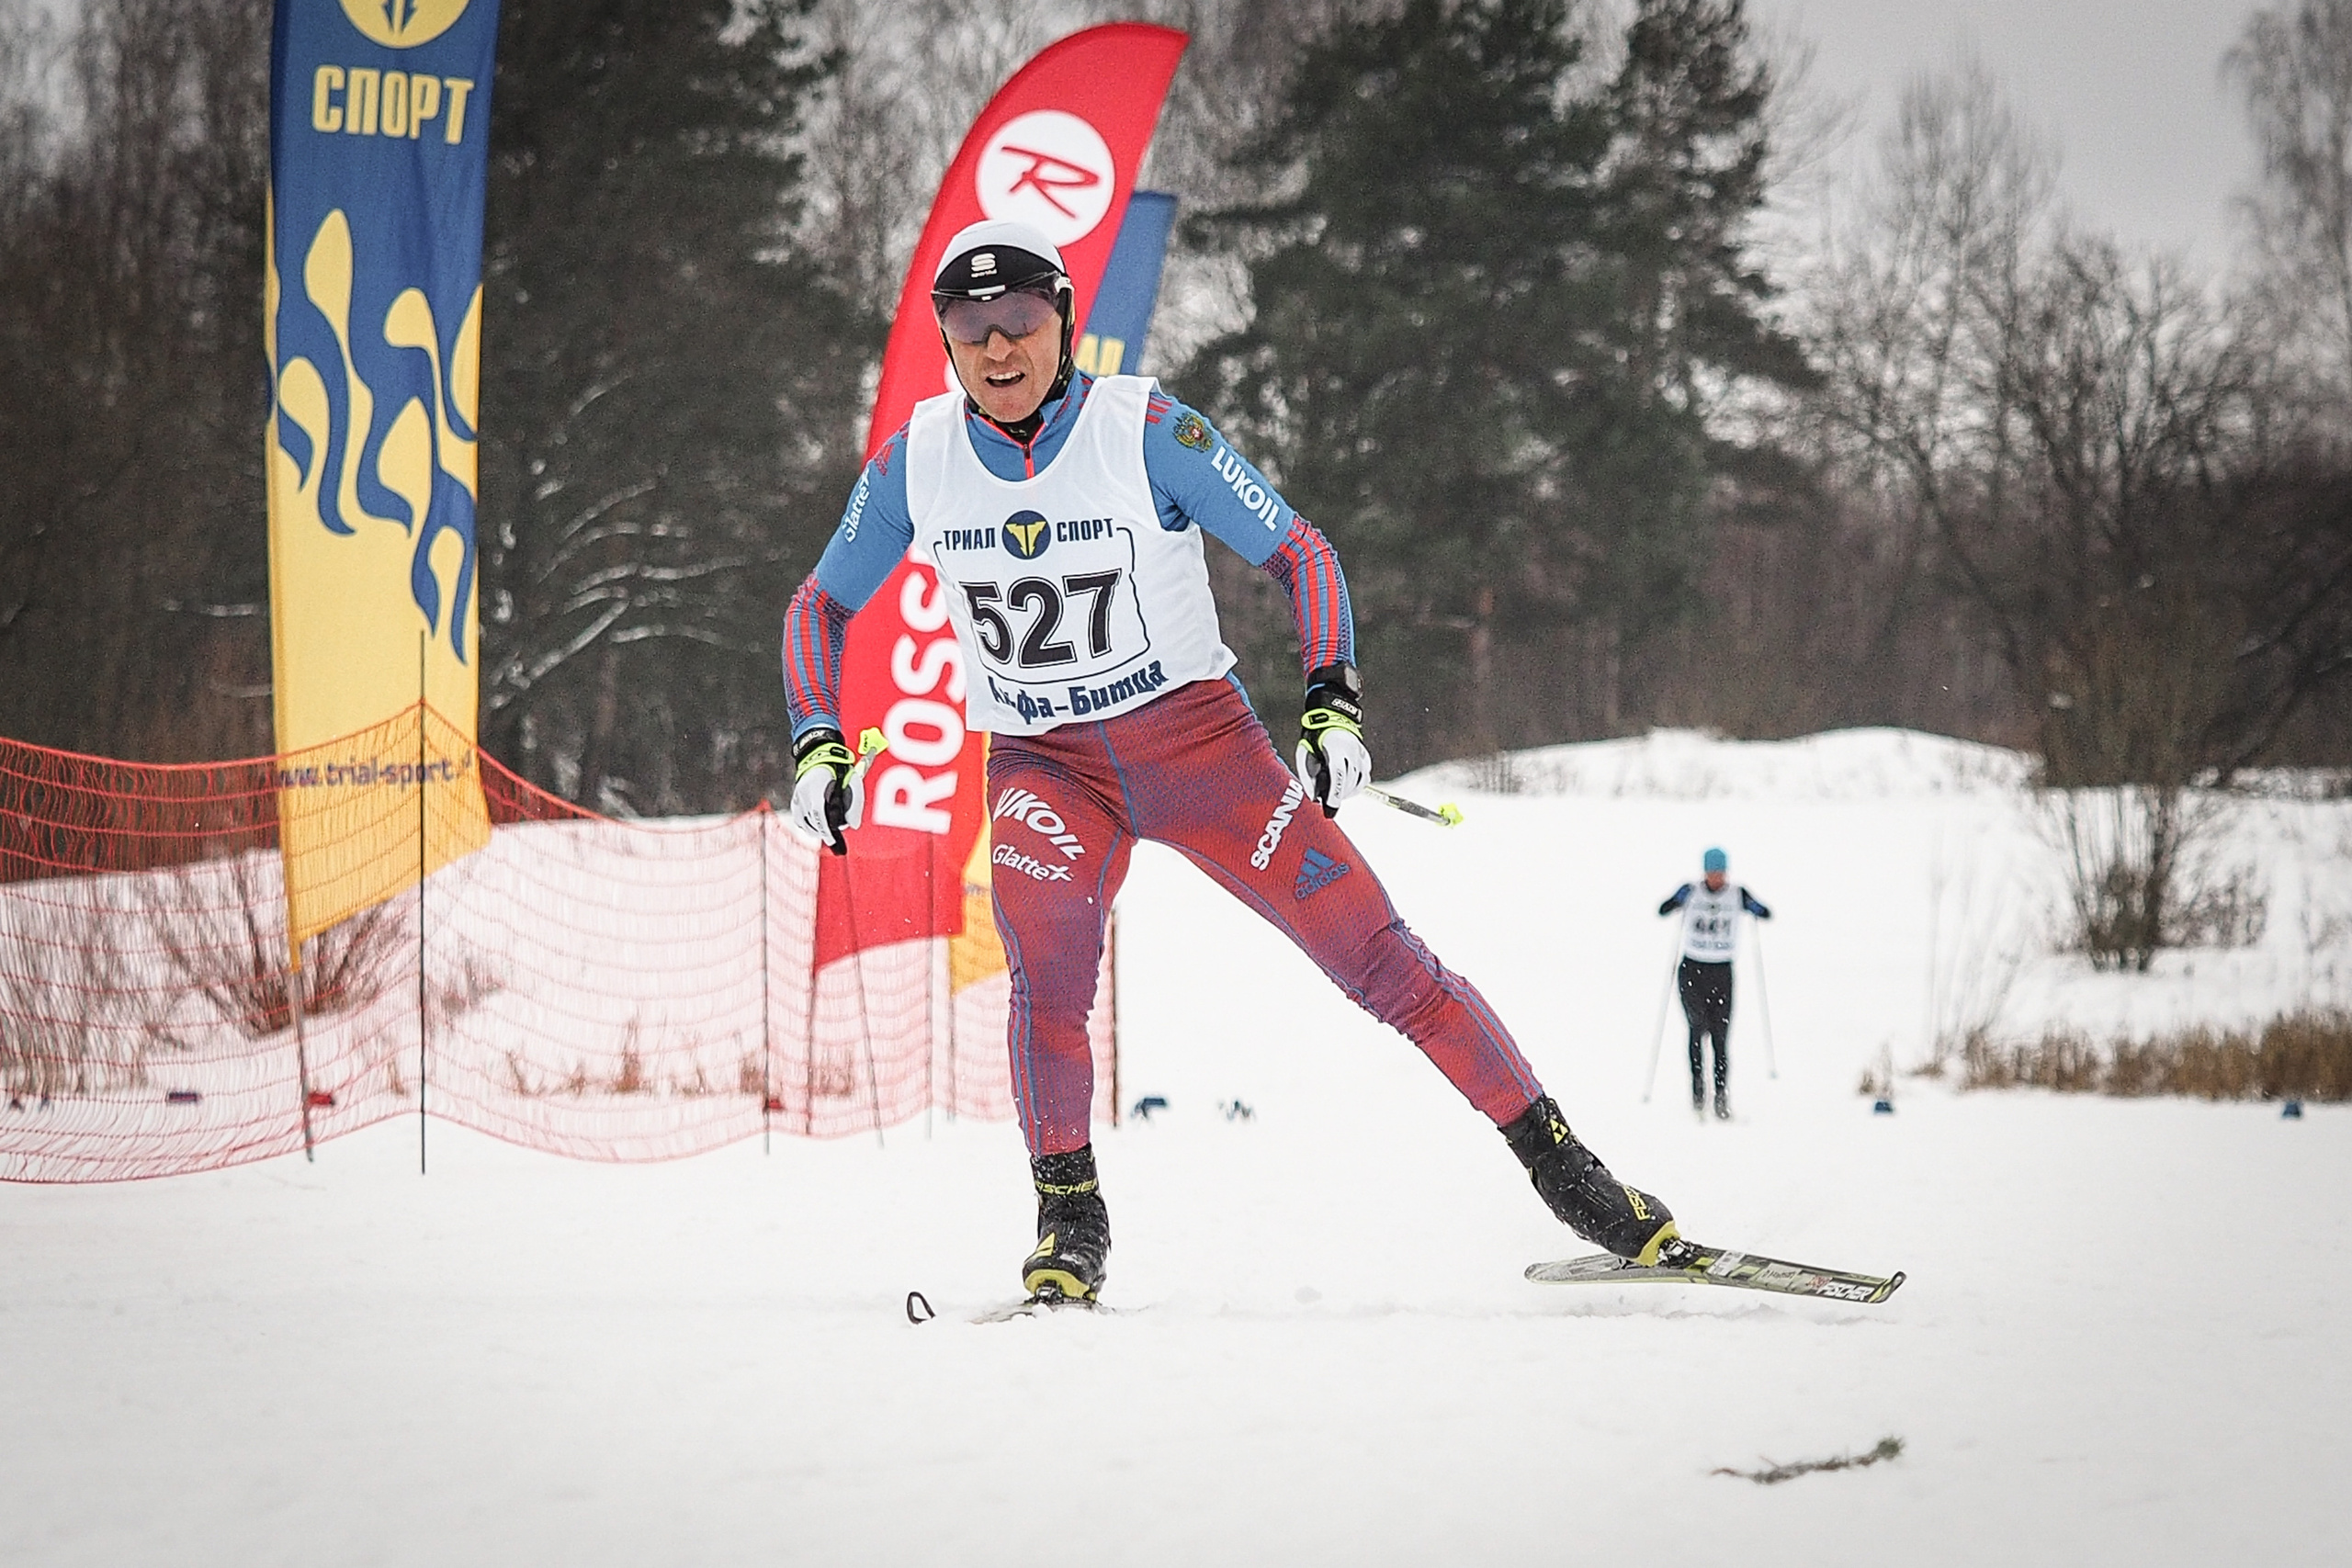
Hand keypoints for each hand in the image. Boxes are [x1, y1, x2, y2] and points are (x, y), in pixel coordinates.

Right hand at [787, 727, 864, 853]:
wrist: (820, 755)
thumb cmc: (839, 769)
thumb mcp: (853, 783)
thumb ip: (855, 804)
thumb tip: (854, 825)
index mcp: (817, 788)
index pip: (818, 813)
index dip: (825, 829)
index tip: (832, 839)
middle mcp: (804, 793)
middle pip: (811, 821)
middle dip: (822, 832)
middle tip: (832, 840)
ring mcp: (798, 796)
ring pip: (803, 821)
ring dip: (815, 829)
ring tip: (825, 834)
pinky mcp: (795, 798)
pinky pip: (798, 817)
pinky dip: (806, 825)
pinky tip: (814, 829)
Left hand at [1292, 662, 1369, 816]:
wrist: (1331, 718)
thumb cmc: (1313, 737)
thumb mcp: (1304, 754)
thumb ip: (1307, 775)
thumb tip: (1313, 798)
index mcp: (1336, 748)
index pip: (1337, 776)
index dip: (1333, 795)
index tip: (1329, 810)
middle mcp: (1352, 751)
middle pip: (1349, 782)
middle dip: (1339, 797)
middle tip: (1328, 805)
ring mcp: (1361, 754)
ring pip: (1359, 782)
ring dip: (1348, 793)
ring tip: (1336, 795)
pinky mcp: (1366, 757)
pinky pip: (1364, 777)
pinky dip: (1356, 786)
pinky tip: (1347, 788)